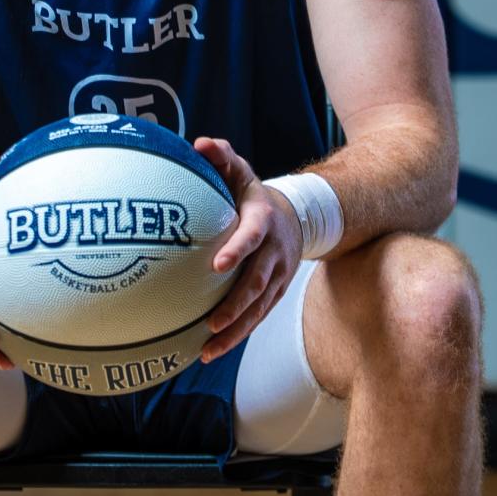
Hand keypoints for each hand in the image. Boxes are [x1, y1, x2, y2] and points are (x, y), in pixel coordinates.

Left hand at [193, 136, 303, 361]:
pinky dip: (237, 336)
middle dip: (236, 305)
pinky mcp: (274, 294)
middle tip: (212, 323)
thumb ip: (222, 156)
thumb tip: (199, 144)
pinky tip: (211, 351)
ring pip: (258, 309)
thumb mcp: (241, 171)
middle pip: (257, 283)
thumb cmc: (253, 194)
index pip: (252, 235)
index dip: (238, 249)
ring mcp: (277, 276)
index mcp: (262, 221)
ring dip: (235, 331)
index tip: (217, 264)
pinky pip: (257, 318)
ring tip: (207, 350)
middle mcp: (274, 252)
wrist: (296, 218)